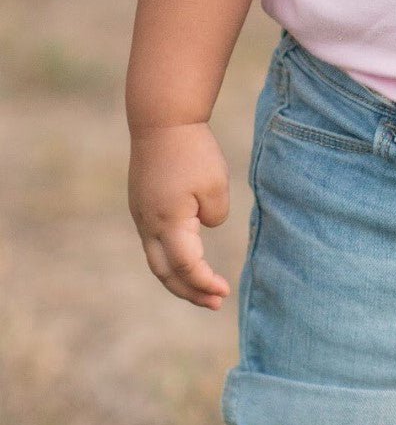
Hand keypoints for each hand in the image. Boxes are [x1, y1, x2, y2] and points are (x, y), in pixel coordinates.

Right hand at [128, 122, 231, 307]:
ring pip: (156, 260)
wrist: (161, 120)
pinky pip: (154, 243)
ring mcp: (141, 215)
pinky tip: (187, 262)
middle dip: (189, 292)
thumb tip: (203, 225)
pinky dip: (171, 259)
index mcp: (168, 221)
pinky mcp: (142, 205)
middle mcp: (149, 224)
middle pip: (165, 273)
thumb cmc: (193, 151)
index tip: (225, 291)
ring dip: (179, 278)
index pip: (185, 266)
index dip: (204, 283)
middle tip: (215, 303)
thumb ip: (214, 214)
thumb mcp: (215, 185)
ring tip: (204, 290)